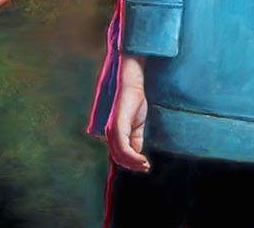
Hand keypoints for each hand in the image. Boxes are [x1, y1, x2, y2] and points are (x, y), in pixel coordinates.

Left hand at [106, 55, 150, 171]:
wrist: (132, 85)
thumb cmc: (134, 102)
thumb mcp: (137, 126)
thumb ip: (135, 140)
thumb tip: (137, 154)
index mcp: (112, 134)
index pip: (118, 154)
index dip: (130, 162)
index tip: (144, 166)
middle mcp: (108, 134)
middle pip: (118, 157)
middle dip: (133, 165)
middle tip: (146, 167)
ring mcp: (111, 132)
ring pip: (120, 155)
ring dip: (134, 163)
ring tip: (145, 165)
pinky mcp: (116, 128)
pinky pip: (123, 149)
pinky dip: (133, 157)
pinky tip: (142, 159)